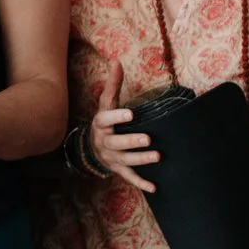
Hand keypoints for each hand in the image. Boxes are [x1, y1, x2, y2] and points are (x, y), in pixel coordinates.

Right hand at [85, 60, 158, 193]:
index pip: (106, 120)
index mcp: (101, 125)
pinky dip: (141, 183)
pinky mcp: (119, 169)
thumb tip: (117, 62)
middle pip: (117, 143)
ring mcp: (112, 158)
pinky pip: (129, 178)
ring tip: (157, 156)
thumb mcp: (105, 104)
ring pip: (126, 160)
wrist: (91, 149)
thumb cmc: (104, 123)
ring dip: (141, 160)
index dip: (117, 117)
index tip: (131, 114)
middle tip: (148, 139)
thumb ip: (112, 85)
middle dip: (132, 142)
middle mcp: (105, 142)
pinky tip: (154, 187)